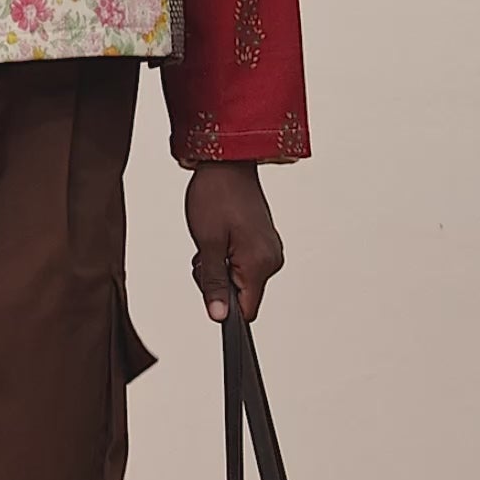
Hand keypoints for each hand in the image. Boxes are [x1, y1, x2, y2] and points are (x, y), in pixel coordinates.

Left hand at [186, 164, 284, 321]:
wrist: (226, 163)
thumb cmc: (216, 196)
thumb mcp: (208, 244)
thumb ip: (214, 283)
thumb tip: (219, 316)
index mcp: (261, 264)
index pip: (246, 311)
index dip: (224, 305)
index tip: (209, 283)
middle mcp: (272, 260)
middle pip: (242, 295)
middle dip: (219, 281)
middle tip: (207, 252)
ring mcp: (270, 250)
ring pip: (241, 279)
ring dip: (222, 267)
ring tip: (214, 239)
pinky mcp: (264, 242)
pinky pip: (245, 263)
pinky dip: (228, 256)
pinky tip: (221, 235)